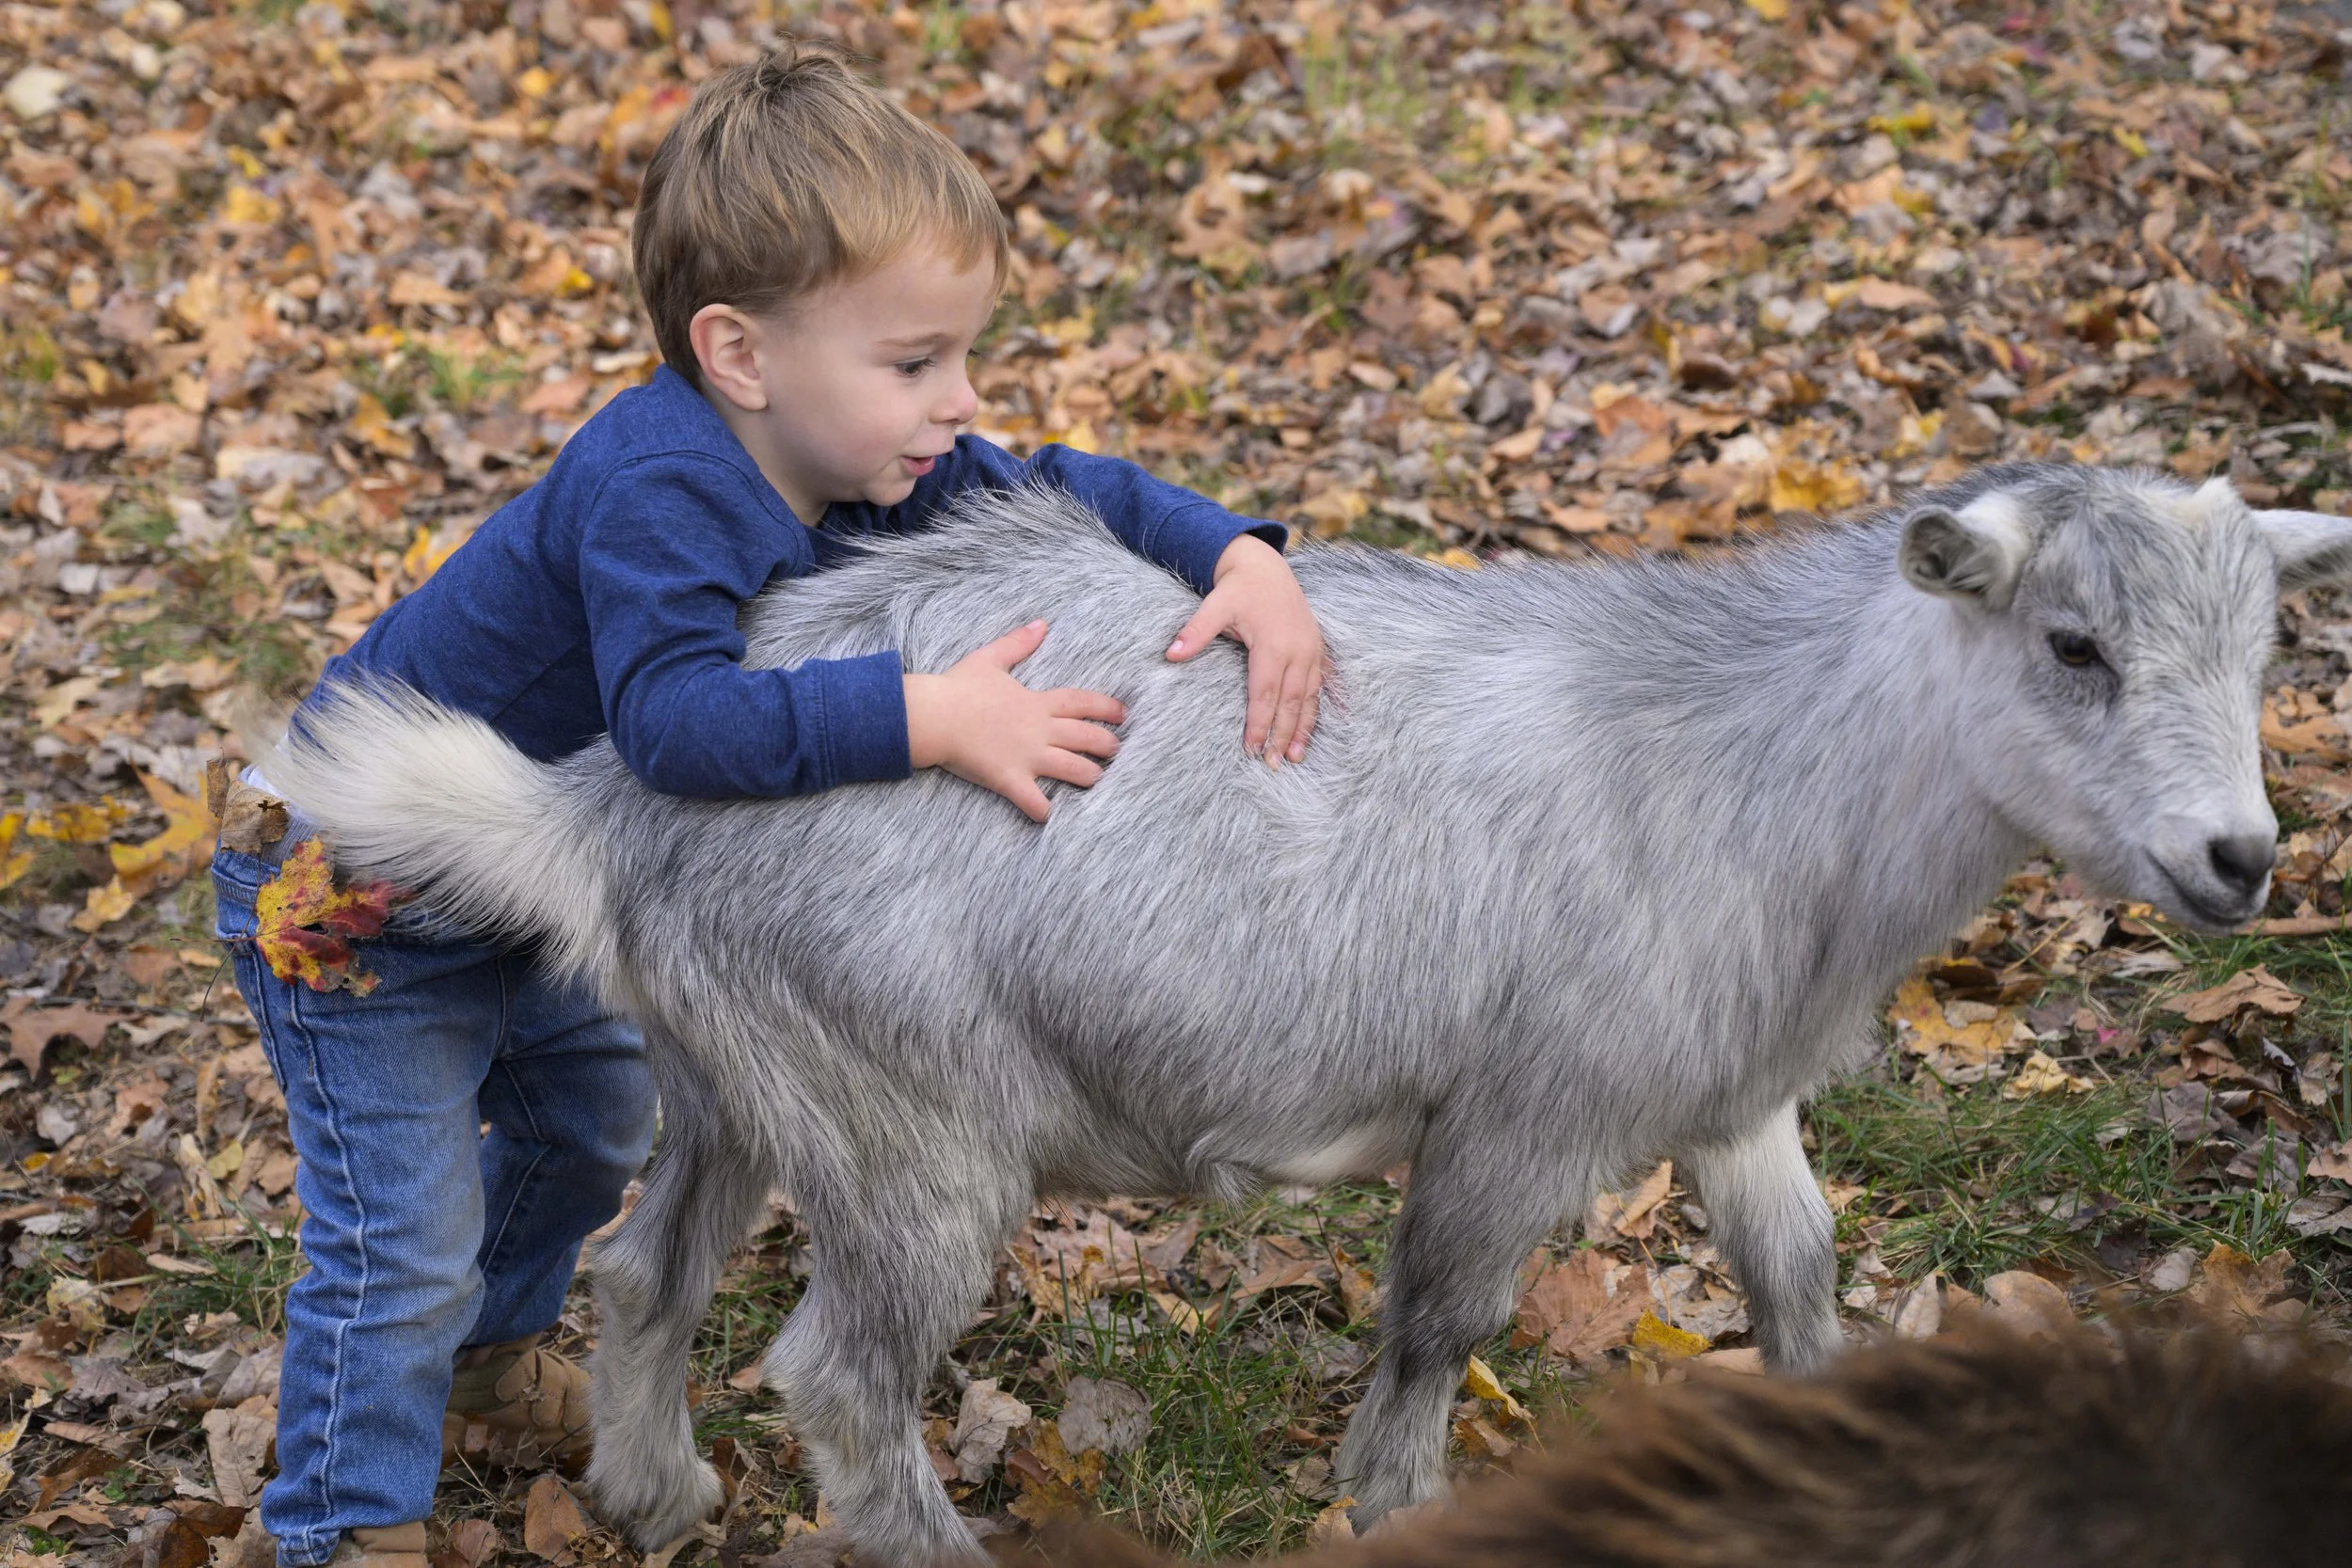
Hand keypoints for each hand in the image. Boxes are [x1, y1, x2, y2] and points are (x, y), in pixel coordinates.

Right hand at [904, 620, 1124, 822]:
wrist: (934, 714)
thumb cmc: (957, 687)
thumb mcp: (990, 658)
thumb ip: (1017, 643)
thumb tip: (1041, 623)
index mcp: (1036, 702)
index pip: (1081, 703)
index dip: (1105, 707)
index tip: (1123, 714)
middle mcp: (1038, 729)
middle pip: (1085, 737)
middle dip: (1107, 745)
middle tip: (1117, 751)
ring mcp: (1026, 755)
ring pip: (1072, 768)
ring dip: (1089, 776)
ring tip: (1097, 780)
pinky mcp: (1009, 778)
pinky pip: (1033, 800)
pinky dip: (1044, 810)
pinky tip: (1051, 816)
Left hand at [1166, 533, 1327, 764]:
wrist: (1266, 567)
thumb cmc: (1239, 589)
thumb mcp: (1215, 604)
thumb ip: (1196, 630)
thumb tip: (1171, 655)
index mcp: (1273, 644)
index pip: (1265, 693)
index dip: (1259, 723)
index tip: (1251, 748)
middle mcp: (1298, 650)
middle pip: (1289, 702)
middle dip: (1281, 735)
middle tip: (1272, 764)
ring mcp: (1311, 651)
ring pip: (1308, 698)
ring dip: (1302, 729)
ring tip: (1294, 757)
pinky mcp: (1317, 650)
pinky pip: (1318, 687)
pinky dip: (1313, 712)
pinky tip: (1308, 732)